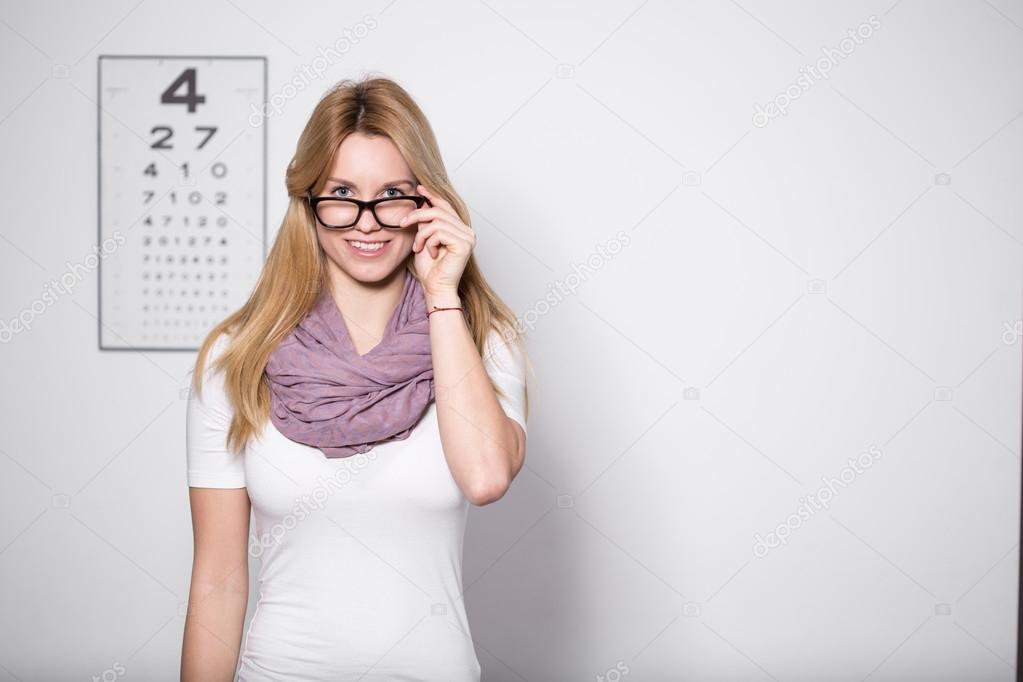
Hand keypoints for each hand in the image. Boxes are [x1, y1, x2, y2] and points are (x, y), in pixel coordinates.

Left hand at [401, 183, 474, 297]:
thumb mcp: (425, 239)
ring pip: (437, 221)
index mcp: (460, 230)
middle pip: (440, 210)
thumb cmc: (430, 269)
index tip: (419, 190)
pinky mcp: (464, 244)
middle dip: (418, 215)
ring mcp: (468, 238)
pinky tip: (430, 253)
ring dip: (422, 234)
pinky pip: (439, 232)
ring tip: (419, 247)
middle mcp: (467, 232)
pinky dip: (429, 242)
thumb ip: (426, 223)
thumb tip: (423, 204)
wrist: (435, 288)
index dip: (432, 196)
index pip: (446, 207)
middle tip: (403, 223)